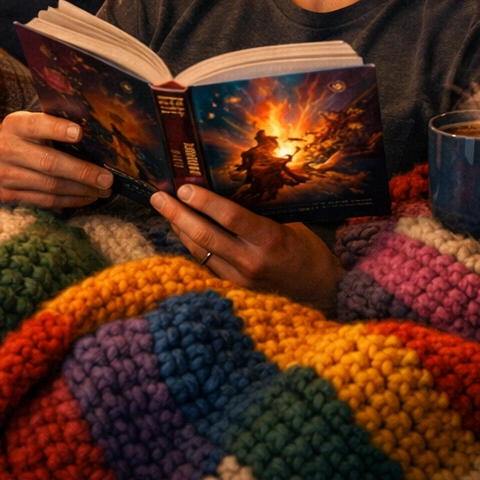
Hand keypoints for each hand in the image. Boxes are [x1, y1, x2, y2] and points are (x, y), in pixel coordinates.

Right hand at [0, 111, 113, 209]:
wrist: (8, 154)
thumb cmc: (37, 135)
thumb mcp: (44, 122)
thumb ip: (63, 124)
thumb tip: (99, 134)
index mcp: (14, 124)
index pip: (37, 125)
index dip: (57, 129)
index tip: (80, 134)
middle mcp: (4, 149)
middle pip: (48, 162)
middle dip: (82, 172)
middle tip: (107, 178)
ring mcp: (3, 175)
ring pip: (50, 185)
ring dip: (82, 190)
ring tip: (104, 190)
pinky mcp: (8, 195)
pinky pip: (46, 201)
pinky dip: (71, 200)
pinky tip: (89, 196)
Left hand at [150, 185, 345, 314]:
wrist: (321, 292)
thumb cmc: (310, 252)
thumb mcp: (292, 226)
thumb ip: (262, 217)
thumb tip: (231, 197)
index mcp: (270, 239)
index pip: (230, 217)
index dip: (204, 202)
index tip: (184, 187)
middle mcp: (251, 260)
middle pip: (205, 235)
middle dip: (178, 214)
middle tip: (158, 197)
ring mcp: (240, 278)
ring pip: (199, 251)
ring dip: (179, 229)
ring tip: (165, 210)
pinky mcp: (235, 287)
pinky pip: (207, 263)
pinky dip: (192, 245)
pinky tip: (182, 232)